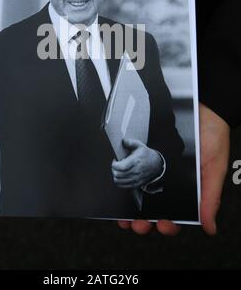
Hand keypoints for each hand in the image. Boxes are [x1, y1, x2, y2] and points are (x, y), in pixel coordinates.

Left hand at [112, 139, 162, 188]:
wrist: (157, 165)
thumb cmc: (147, 155)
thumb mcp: (140, 145)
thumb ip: (130, 142)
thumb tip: (122, 141)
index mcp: (136, 161)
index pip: (121, 167)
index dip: (114, 164)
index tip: (115, 160)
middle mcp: (136, 172)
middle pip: (117, 175)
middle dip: (113, 169)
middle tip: (116, 164)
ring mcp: (136, 179)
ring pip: (118, 181)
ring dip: (115, 175)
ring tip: (119, 169)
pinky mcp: (135, 184)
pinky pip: (122, 185)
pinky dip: (119, 181)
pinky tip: (121, 175)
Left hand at [117, 103, 229, 235]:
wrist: (204, 110)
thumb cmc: (213, 139)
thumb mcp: (213, 169)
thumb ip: (210, 198)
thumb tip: (210, 226)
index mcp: (188, 190)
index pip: (176, 214)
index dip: (167, 224)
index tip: (161, 225)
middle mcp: (172, 182)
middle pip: (155, 209)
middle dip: (145, 222)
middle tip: (138, 224)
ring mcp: (158, 170)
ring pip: (142, 194)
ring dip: (132, 208)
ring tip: (125, 215)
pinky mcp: (147, 156)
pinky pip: (135, 171)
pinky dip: (128, 181)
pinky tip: (122, 188)